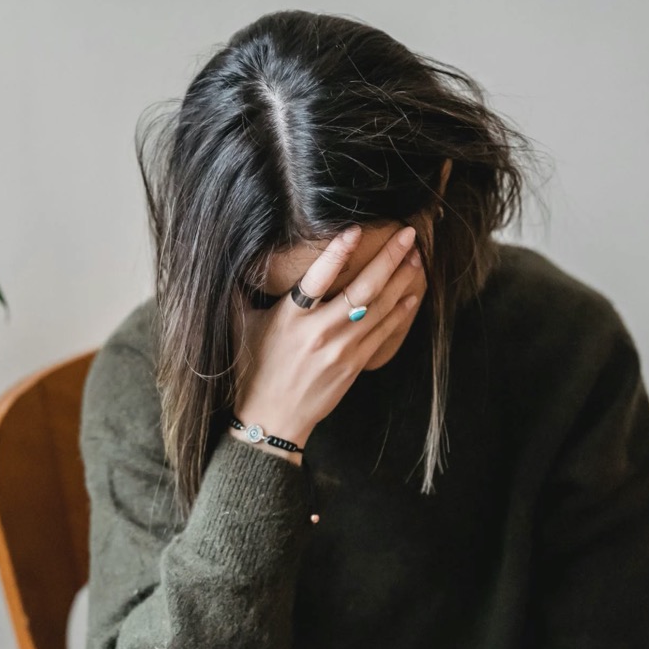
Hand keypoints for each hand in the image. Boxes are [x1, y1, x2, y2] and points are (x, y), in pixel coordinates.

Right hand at [229, 224, 421, 461]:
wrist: (272, 418)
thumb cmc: (252, 370)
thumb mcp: (240, 327)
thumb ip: (239, 292)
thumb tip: (233, 259)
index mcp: (290, 318)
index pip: (317, 278)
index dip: (337, 252)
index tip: (355, 229)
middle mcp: (319, 332)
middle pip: (363, 289)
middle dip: (388, 258)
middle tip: (408, 234)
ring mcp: (341, 349)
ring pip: (379, 307)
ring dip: (401, 279)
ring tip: (415, 257)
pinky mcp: (354, 364)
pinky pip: (383, 332)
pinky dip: (399, 311)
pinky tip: (412, 294)